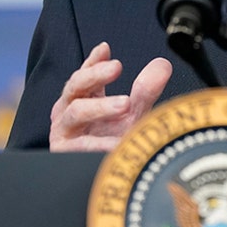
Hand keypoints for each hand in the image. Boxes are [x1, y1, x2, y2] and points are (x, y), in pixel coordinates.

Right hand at [49, 42, 171, 151]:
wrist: (112, 178)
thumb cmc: (116, 143)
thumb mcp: (133, 114)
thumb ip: (145, 90)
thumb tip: (162, 64)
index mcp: (83, 99)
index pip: (84, 75)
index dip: (93, 61)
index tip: (106, 49)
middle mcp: (69, 113)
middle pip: (75, 86)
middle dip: (95, 74)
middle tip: (117, 67)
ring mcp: (64, 133)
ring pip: (76, 111)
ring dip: (100, 106)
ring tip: (125, 105)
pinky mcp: (65, 154)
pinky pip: (79, 145)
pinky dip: (98, 142)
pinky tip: (116, 141)